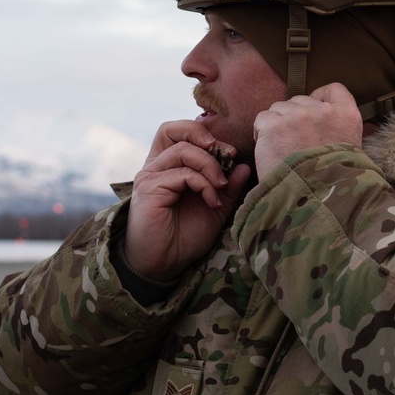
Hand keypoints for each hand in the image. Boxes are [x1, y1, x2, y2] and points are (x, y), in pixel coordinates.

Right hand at [124, 120, 251, 281]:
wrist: (164, 265)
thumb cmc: (185, 238)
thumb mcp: (215, 208)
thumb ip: (229, 187)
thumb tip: (244, 166)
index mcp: (168, 167)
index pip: (180, 132)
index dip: (206, 135)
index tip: (232, 155)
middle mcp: (155, 167)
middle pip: (172, 129)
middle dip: (203, 136)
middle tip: (228, 155)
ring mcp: (150, 176)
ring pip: (182, 151)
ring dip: (209, 165)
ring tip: (222, 186)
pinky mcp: (150, 189)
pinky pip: (182, 174)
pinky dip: (204, 184)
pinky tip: (213, 201)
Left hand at [253, 82, 362, 178]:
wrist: (314, 203)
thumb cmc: (332, 186)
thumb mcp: (350, 155)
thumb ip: (338, 133)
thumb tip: (320, 128)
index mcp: (347, 116)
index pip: (334, 89)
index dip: (320, 96)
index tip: (312, 111)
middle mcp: (322, 111)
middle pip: (300, 100)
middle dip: (293, 117)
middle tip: (292, 142)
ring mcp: (297, 116)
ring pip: (278, 108)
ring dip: (276, 125)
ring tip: (280, 149)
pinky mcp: (273, 126)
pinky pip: (262, 119)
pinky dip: (261, 133)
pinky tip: (268, 150)